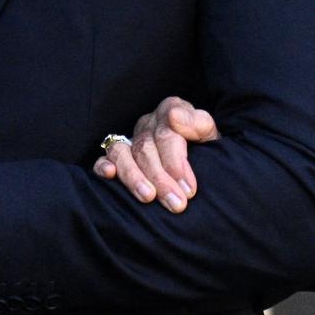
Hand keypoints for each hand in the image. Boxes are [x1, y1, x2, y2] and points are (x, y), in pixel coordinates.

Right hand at [93, 96, 220, 211]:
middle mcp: (148, 123)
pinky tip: (109, 175)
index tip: (189, 189)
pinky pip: (105, 157)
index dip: (177, 164)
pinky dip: (103, 165)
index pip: (167, 135)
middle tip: (177, 204)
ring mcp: (130, 137)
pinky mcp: (117, 154)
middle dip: (161, 179)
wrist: (204, 159)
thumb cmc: (207, 149)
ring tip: (148, 198)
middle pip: (146, 148)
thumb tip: (173, 116)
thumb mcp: (210, 135)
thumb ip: (197, 123)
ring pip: (122, 153)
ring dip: (133, 177)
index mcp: (171, 111)